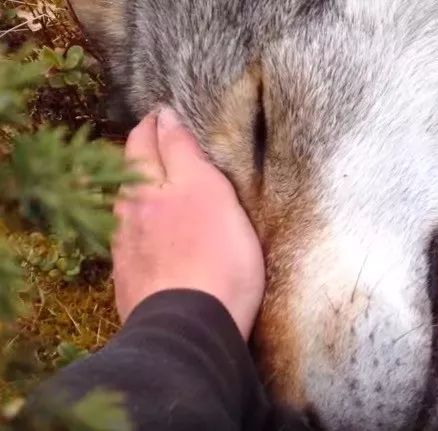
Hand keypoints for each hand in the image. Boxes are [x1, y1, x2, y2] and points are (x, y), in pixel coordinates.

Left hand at [112, 108, 264, 339]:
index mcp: (160, 186)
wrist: (189, 327)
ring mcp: (126, 242)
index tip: (165, 113)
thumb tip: (168, 120)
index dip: (162, 123)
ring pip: (125, 198)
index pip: (157, 140)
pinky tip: (142, 224)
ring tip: (150, 175)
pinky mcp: (126, 272)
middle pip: (133, 165)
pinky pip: (125, 231)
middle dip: (142, 142)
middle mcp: (136, 208)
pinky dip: (134, 215)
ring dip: (135, 180)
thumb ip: (188, 156)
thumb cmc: (218, 261)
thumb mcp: (214, 197)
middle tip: (154, 131)